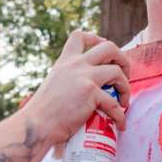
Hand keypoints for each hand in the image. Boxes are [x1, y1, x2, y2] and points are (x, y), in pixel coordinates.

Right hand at [27, 30, 130, 145]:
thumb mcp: (54, 84)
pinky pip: (114, 103)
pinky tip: (120, 124)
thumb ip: (69, 79)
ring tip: (124, 101)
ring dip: (125, 87)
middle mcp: (75, 65)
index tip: (105, 55)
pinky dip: (120, 116)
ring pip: (117, 71)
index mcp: (65, 61)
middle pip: (109, 47)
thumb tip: (84, 87)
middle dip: (123, 59)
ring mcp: (84, 77)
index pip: (80, 36)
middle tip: (124, 76)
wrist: (36, 125)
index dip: (97, 39)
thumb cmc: (43, 112)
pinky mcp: (90, 93)